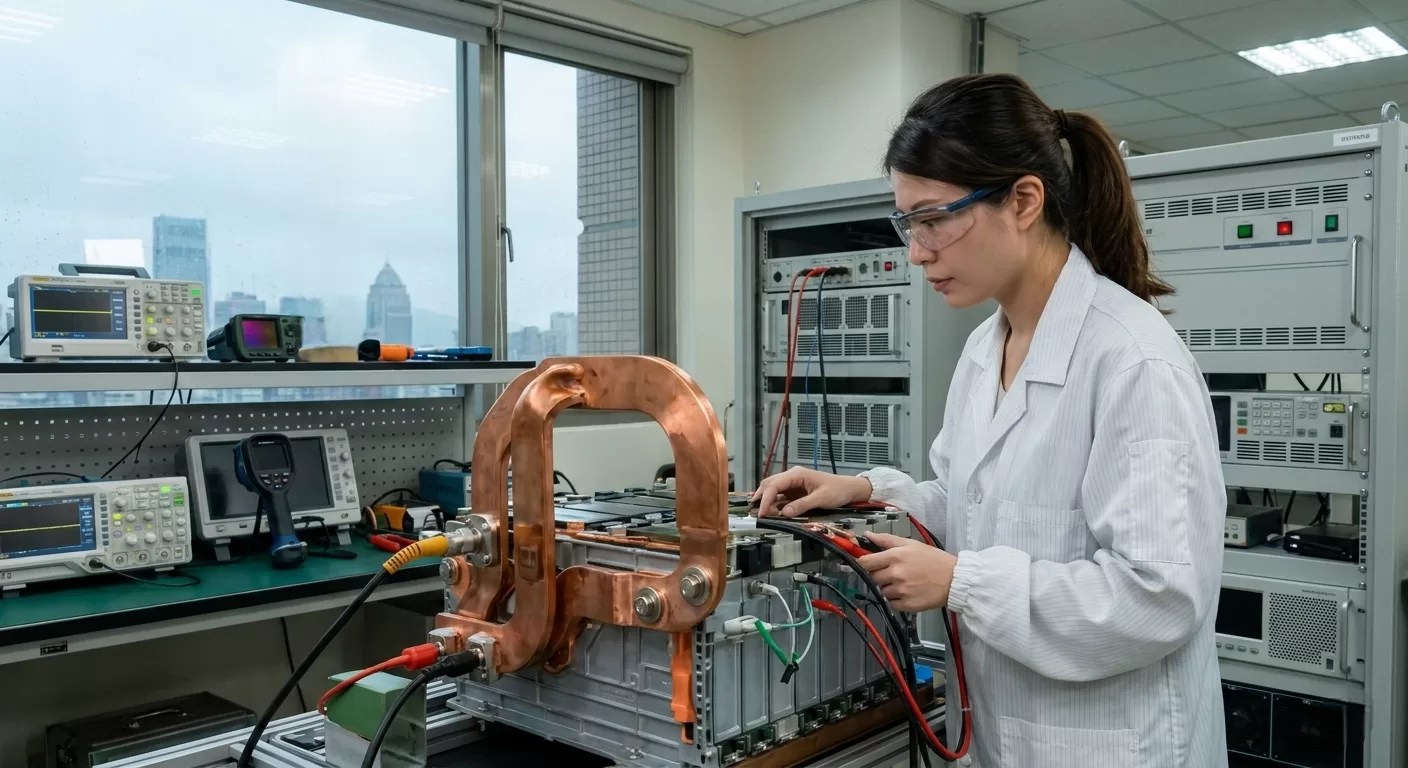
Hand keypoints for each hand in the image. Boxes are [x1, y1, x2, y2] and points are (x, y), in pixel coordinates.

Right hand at [752, 467, 871, 516]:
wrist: (850, 489)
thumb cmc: (838, 490)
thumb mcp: (821, 499)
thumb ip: (802, 505)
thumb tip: (784, 513)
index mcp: (797, 474)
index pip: (774, 485)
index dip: (765, 499)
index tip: (762, 513)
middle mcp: (792, 476)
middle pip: (769, 485)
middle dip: (761, 499)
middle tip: (759, 515)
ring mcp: (793, 483)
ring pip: (773, 490)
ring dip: (767, 501)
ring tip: (767, 515)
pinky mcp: (795, 491)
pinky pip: (780, 496)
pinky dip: (774, 503)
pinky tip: (773, 512)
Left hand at [857, 533, 957, 612]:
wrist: (953, 579)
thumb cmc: (933, 559)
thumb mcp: (911, 544)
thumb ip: (887, 540)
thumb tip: (867, 535)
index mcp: (895, 556)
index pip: (865, 562)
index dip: (864, 562)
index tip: (868, 563)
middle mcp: (895, 574)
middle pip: (872, 577)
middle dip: (879, 574)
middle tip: (893, 571)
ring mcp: (901, 591)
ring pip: (882, 590)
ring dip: (888, 587)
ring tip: (904, 582)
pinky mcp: (906, 605)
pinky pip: (891, 603)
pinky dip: (896, 599)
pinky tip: (908, 592)